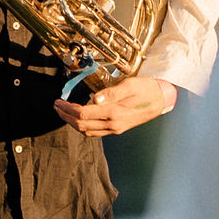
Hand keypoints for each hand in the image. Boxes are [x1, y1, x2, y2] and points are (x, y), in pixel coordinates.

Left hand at [57, 72, 172, 138]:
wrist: (163, 100)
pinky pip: (95, 132)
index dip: (68, 108)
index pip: (84, 114)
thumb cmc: (147, 89)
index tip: (59, 101)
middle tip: (56, 106)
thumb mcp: (131, 85)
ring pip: (87, 131)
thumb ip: (112, 92)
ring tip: (63, 113)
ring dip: (72, 123)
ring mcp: (115, 129)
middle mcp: (113, 125)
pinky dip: (83, 127)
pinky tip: (79, 119)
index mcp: (115, 113)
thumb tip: (94, 98)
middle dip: (66, 116)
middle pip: (82, 125)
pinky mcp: (117, 129)